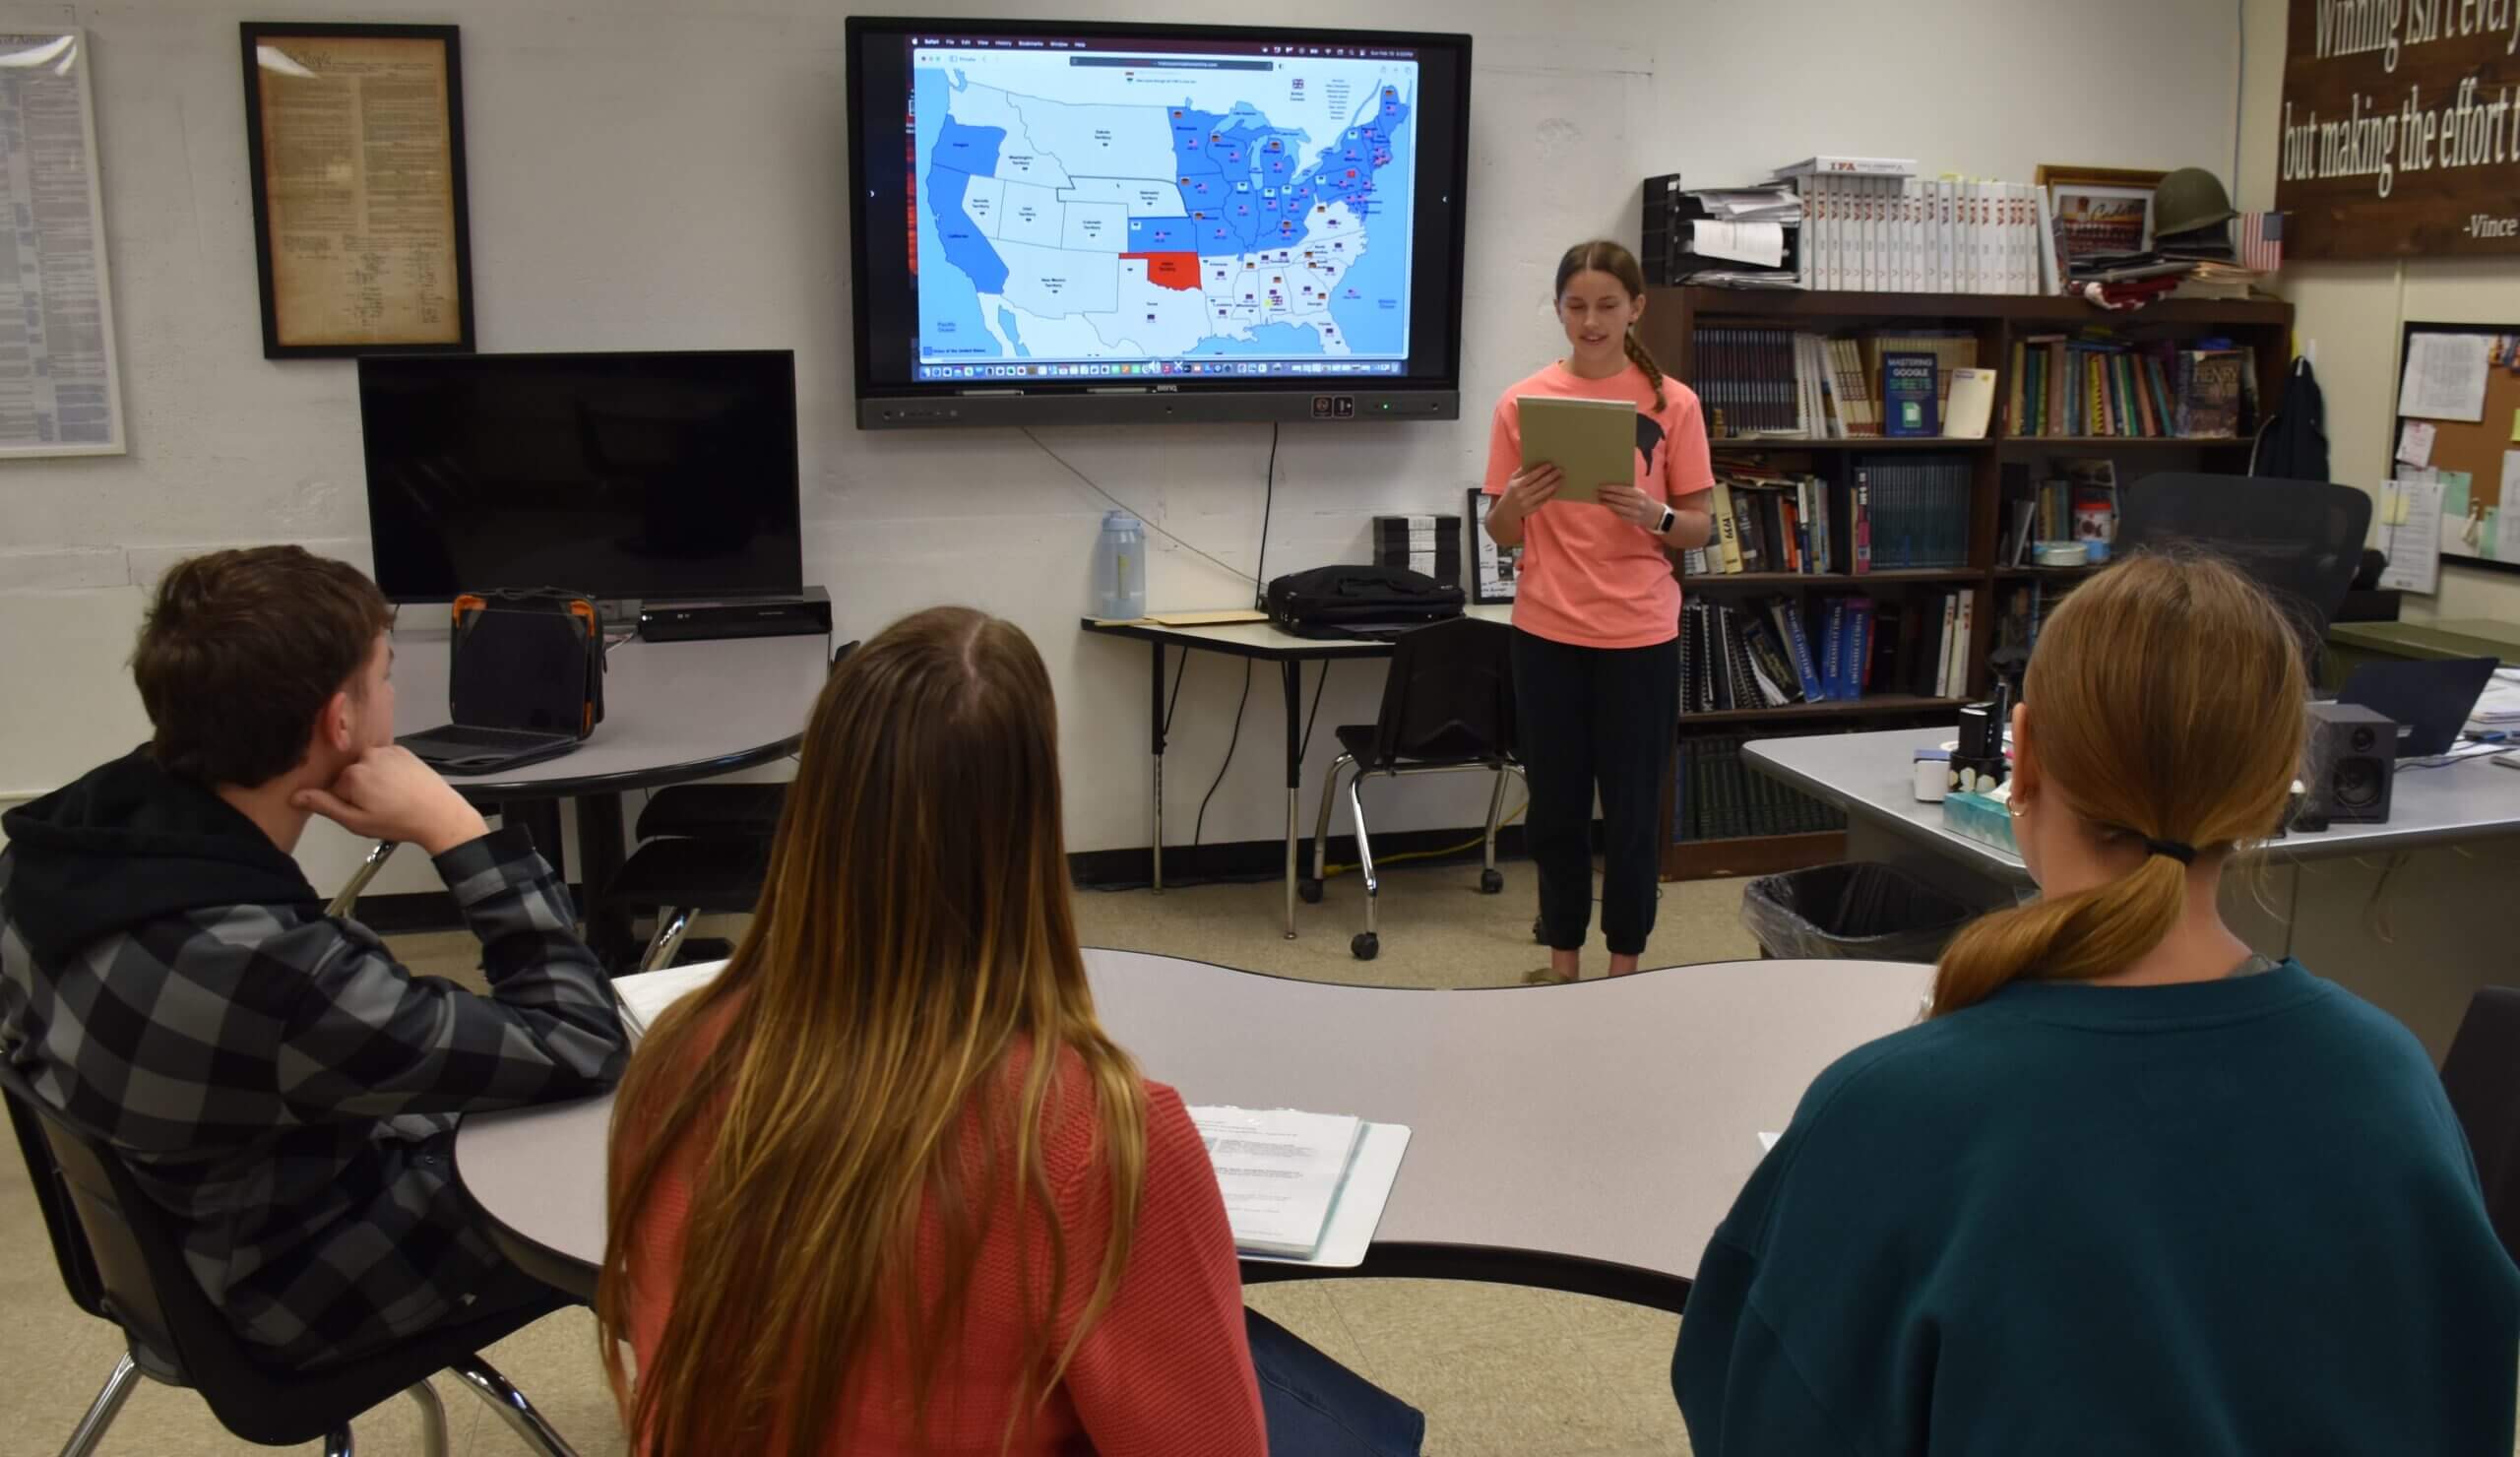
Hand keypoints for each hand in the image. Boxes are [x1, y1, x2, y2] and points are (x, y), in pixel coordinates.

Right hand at [292, 746, 490, 856]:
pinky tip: (398, 784)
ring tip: (391, 796)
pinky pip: (382, 759)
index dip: (344, 802)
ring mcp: (385, 750)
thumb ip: (324, 806)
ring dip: (372, 779)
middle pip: (349, 774)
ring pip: (365, 765)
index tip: (362, 811)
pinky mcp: (401, 749)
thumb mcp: (356, 821)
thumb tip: (294, 796)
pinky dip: (385, 769)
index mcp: (351, 775)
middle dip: (358, 790)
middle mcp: (366, 756)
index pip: (333, 787)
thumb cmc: (397, 821)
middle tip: (379, 806)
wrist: (439, 814)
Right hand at [1500, 463, 1562, 519]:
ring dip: (1554, 485)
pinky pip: (1545, 500)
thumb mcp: (1512, 480)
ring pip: (1544, 492)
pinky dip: (1552, 494)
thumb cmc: (1512, 491)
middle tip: (1560, 470)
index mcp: (1517, 485)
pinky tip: (1557, 488)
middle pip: (1540, 484)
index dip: (1541, 470)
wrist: (1507, 511)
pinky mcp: (1533, 509)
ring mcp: (1528, 503)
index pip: (1531, 476)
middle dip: (1551, 476)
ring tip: (1561, 478)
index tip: (1550, 465)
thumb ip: (1521, 471)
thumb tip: (1533, 461)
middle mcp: (1522, 494)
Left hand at [1598, 483, 1664, 530]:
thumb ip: (1629, 490)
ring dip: (1607, 503)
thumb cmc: (1645, 501)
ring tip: (1600, 499)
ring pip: (1617, 508)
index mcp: (1639, 494)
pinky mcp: (1632, 520)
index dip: (1610, 488)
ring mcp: (1635, 513)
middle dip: (1606, 495)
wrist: (1657, 516)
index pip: (1621, 490)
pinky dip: (1612, 510)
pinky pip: (1619, 515)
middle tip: (1597, 492)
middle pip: (1618, 499)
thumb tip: (1613, 486)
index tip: (1601, 486)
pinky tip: (1607, 507)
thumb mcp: (1641, 493)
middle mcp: (1637, 503)